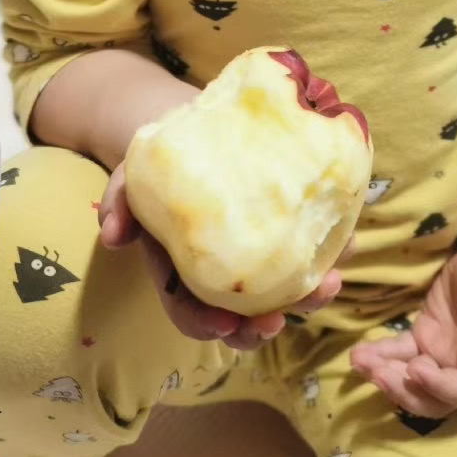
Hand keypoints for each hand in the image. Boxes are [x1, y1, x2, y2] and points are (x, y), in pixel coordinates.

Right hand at [98, 161, 347, 351]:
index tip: (227, 325)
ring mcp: (257, 255)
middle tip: (281, 319)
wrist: (191, 129)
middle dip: (265, 327)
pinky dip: (329, 250)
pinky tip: (346, 240)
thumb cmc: (159, 163)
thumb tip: (110, 235)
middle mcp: (223, 274)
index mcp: (183, 273)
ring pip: (284, 292)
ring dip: (308, 297)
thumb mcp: (131, 178)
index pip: (192, 313)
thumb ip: (119, 203)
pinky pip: (308, 248)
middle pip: (244, 317)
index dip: (208, 327)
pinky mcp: (285, 228)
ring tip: (330, 282)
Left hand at [349, 241, 456, 416]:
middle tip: (378, 374)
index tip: (415, 369)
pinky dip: (379, 355)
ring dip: (386, 376)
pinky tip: (358, 352)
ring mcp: (439, 358)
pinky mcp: (420, 341)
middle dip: (404, 392)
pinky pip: (398, 353)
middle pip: (433, 399)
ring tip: (360, 362)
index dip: (440, 387)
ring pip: (411, 382)